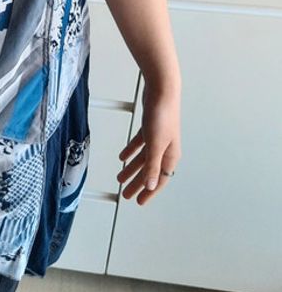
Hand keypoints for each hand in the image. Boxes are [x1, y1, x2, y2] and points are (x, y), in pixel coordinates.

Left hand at [117, 78, 181, 205]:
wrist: (161, 90)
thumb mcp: (155, 145)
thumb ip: (152, 166)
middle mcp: (166, 148)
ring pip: (143, 159)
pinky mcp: (150, 128)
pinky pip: (140, 144)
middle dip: (138, 183)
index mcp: (170, 155)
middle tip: (126, 194)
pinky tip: (122, 157)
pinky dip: (131, 151)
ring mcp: (158, 138)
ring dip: (132, 169)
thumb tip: (150, 185)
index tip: (139, 201)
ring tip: (120, 178)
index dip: (149, 192)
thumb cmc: (162, 115)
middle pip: (150, 171)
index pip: (160, 179)